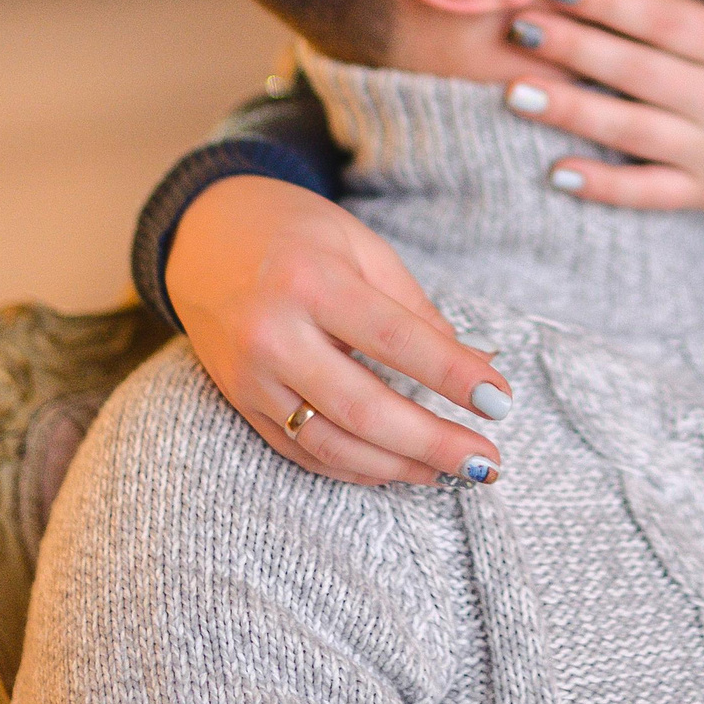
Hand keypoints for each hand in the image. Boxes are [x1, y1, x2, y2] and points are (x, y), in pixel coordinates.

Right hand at [167, 175, 513, 486]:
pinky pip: (300, 451)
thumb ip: (414, 308)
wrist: (203, 234)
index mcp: (311, 281)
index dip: (452, 374)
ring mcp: (250, 376)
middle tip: (487, 461)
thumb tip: (476, 365)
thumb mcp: (361, 246)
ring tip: (449, 471)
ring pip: (330, 443)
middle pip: (363, 407)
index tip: (500, 401)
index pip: (395, 339)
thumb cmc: (297, 232)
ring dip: (397, 466)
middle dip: (433, 441)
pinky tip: (395, 469)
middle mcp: (274, 333)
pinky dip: (352, 468)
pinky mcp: (240, 402)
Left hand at [501, 0, 703, 209]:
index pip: (665, 21)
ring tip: (515, 91)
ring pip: (633, 132)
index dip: (609, 1)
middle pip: (639, 72)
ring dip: (570, 112)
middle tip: (521, 28)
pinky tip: (556, 172)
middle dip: (575, 48)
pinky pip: (648, 193)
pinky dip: (603, 187)